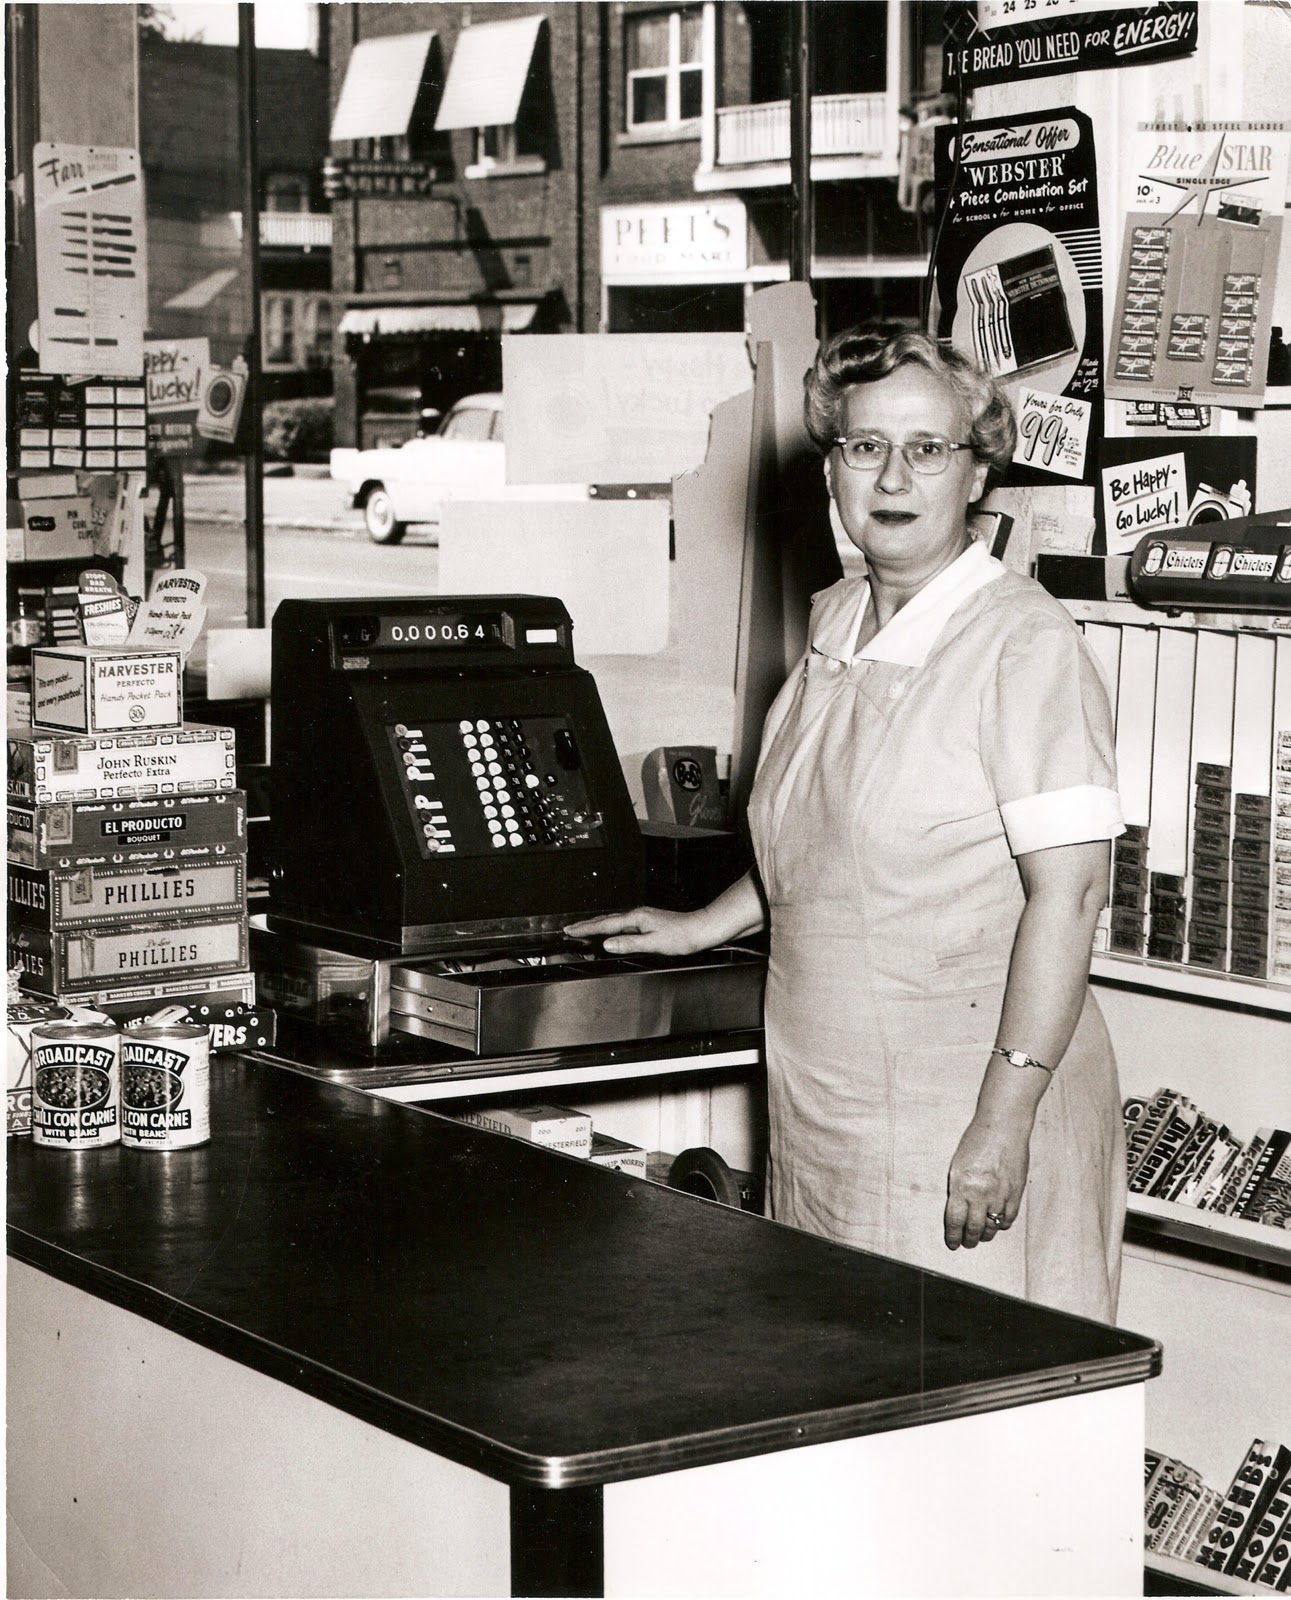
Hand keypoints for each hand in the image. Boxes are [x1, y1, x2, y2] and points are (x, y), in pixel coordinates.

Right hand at [563, 906, 711, 957]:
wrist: (700, 929)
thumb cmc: (682, 936)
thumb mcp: (653, 943)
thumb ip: (629, 943)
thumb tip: (607, 944)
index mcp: (636, 919)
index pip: (604, 924)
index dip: (586, 928)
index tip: (570, 930)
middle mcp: (638, 915)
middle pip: (606, 919)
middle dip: (586, 924)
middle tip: (570, 927)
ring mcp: (643, 917)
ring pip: (613, 920)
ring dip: (597, 924)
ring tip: (584, 928)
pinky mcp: (648, 921)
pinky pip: (622, 923)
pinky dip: (610, 926)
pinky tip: (612, 930)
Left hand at [943, 1104, 1033, 1250]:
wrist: (1003, 1127)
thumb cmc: (977, 1141)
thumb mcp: (958, 1165)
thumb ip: (958, 1189)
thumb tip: (958, 1211)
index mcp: (962, 1185)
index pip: (955, 1220)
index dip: (953, 1236)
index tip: (952, 1243)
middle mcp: (981, 1193)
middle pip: (974, 1228)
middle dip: (969, 1240)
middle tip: (967, 1243)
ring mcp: (1000, 1195)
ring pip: (992, 1227)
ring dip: (985, 1235)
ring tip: (981, 1237)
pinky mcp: (1016, 1193)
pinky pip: (1008, 1218)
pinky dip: (1001, 1224)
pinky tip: (997, 1224)